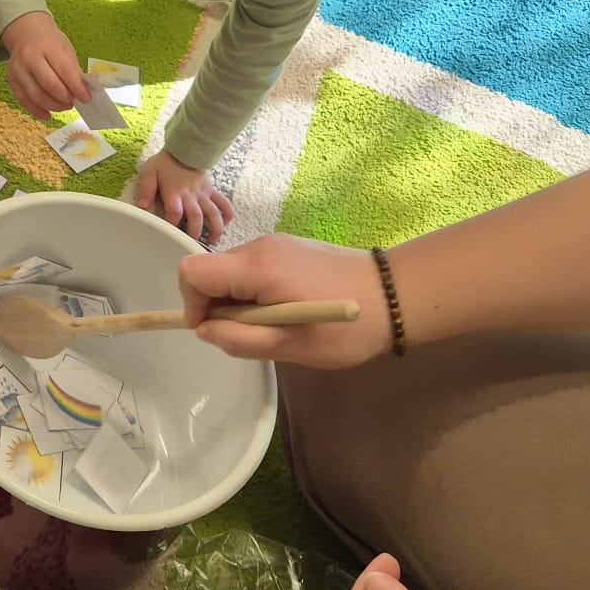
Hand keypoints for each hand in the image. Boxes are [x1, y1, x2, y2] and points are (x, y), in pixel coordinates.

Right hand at [1, 11, 91, 116]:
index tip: (86, 98)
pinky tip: (48, 115)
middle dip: (65, 98)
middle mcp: (29, 57)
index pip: (64, 70)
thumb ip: (73, 70)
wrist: (27, 34)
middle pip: (49, 85)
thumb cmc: (51, 43)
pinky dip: (38, 111)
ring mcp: (18, 69)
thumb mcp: (66, 49)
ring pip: (36, 96)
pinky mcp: (11, 80)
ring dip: (53, 106)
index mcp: (48, 45)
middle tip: (73, 101)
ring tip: (64, 105)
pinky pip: (24, 100)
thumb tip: (81, 93)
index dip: (77, 88)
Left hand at [135, 150, 233, 242]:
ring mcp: (203, 193)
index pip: (174, 212)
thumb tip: (141, 207)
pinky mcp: (211, 190)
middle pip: (196, 216)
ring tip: (213, 240)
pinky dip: (227, 213)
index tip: (168, 234)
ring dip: (215, 227)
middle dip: (195, 232)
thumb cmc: (165, 162)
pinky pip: (223, 202)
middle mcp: (190, 195)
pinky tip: (226, 223)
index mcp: (174, 192)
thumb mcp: (150, 172)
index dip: (171, 224)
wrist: (184, 148)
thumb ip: (146, 189)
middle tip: (191, 243)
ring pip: (213, 212)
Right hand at [178, 233, 392, 367]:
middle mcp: (260, 246)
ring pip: (232, 271)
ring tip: (275, 324)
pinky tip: (287, 309)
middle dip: (217, 305)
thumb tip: (206, 330)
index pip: (192, 272)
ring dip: (238, 300)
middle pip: (211, 270)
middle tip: (251, 334)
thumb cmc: (345, 328)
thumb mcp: (291, 346)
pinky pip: (253, 268)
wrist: (397, 296)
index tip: (214, 330)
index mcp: (257, 268)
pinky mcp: (290, 248)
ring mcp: (276, 243)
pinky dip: (255, 290)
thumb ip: (241, 340)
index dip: (192, 303)